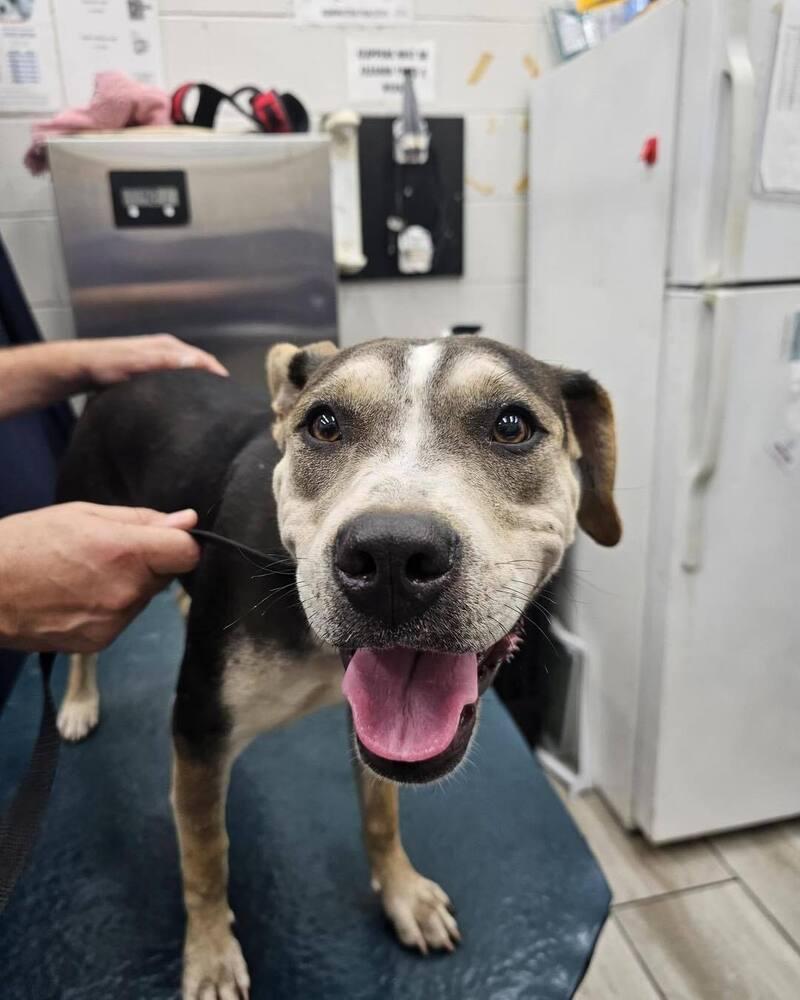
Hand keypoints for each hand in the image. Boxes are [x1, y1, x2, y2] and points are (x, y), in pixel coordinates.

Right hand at [0, 503, 200, 652]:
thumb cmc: (27, 543)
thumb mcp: (84, 515)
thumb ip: (142, 520)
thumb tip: (187, 522)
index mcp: (126, 553)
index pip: (188, 553)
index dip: (180, 543)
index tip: (164, 539)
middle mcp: (126, 592)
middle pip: (165, 576)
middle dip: (147, 563)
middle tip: (106, 553)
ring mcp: (113, 622)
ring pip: (143, 598)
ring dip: (128, 586)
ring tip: (83, 574)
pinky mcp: (100, 642)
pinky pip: (122, 618)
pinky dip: (109, 607)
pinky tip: (76, 596)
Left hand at [75, 334, 228, 385]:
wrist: (80, 366)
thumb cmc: (105, 364)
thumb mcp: (136, 362)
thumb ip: (164, 361)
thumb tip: (196, 363)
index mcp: (168, 346)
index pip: (202, 358)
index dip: (217, 373)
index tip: (229, 391)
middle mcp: (167, 350)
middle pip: (199, 363)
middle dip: (213, 378)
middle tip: (224, 400)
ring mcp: (159, 358)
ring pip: (189, 370)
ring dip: (201, 382)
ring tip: (210, 401)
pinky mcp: (152, 369)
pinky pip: (178, 376)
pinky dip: (187, 385)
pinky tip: (186, 398)